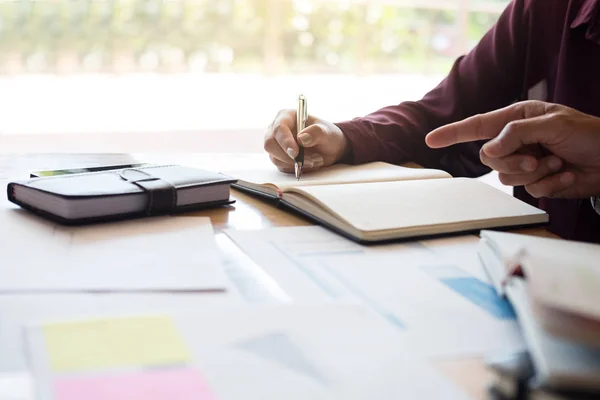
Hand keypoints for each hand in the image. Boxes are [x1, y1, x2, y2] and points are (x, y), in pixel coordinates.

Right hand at [264, 109, 349, 172]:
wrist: (328, 148)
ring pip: (275, 158)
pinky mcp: (278, 158)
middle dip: (287, 156)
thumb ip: (316, 132)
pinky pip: (281, 167)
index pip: (279, 129)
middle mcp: (276, 130)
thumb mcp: (327, 132)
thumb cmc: (326, 135)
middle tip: (305, 161)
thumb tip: (301, 138)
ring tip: (313, 160)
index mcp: (286, 117)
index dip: (285, 141)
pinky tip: (307, 164)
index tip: (296, 153)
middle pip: (270, 144)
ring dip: (294, 164)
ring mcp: (276, 145)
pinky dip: (295, 169)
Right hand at [425, 100, 599, 198]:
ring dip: (536, 173)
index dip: (452, 133)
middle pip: (490, 158)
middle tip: (537, 157)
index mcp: (518, 119)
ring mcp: (526, 161)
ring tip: (558, 162)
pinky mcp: (538, 181)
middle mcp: (517, 140)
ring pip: (506, 177)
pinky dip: (550, 184)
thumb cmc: (591, 134)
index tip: (431, 140)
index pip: (477, 126)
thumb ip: (515, 134)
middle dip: (514, 161)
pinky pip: (529, 190)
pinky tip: (566, 174)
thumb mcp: (553, 125)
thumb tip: (488, 150)